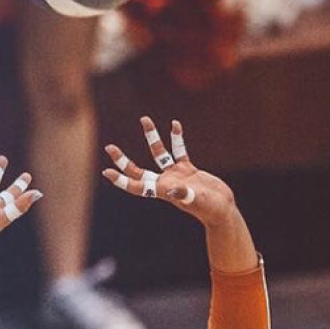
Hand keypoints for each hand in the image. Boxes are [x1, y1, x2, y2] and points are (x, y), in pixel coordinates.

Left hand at [102, 117, 237, 227]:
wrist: (223, 209)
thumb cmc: (210, 209)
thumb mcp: (198, 201)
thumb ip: (185, 195)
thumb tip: (173, 190)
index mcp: (162, 192)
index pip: (136, 186)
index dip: (121, 180)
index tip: (107, 171)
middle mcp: (164, 183)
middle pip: (137, 171)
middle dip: (123, 160)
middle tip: (109, 147)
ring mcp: (175, 175)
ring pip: (158, 153)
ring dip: (152, 137)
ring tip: (145, 119)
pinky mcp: (187, 169)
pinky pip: (179, 150)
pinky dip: (177, 138)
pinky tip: (175, 124)